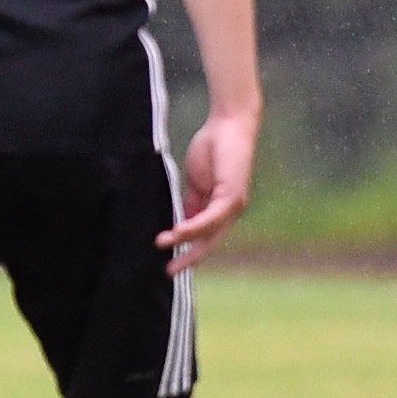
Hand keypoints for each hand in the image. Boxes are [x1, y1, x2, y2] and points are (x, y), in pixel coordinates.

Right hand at [160, 111, 257, 274]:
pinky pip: (211, 218)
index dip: (187, 250)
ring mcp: (234, 205)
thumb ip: (191, 203)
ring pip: (209, 233)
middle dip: (189, 257)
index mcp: (220, 208)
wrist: (228, 125)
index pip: (204, 236)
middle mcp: (230, 211)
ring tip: (163, 245)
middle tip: (169, 272)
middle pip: (209, 242)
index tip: (169, 262)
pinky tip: (178, 232)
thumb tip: (180, 223)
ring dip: (186, 242)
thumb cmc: (214, 148)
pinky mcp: (232, 196)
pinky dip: (194, 226)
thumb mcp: (197, 182)